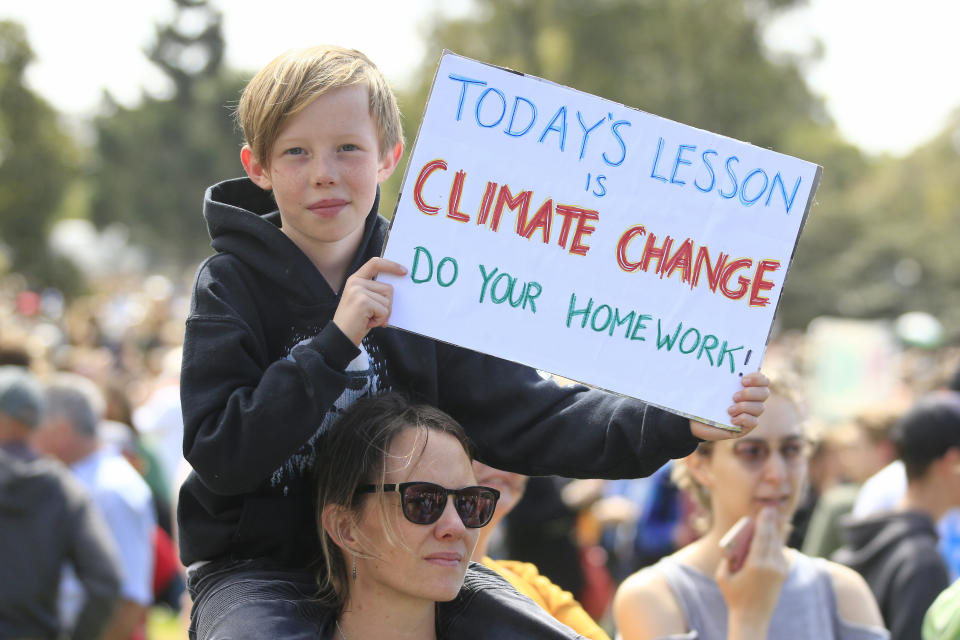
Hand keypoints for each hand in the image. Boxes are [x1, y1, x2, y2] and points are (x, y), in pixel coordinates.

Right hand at [333, 257, 406, 345]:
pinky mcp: (363, 302)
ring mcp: (358, 291)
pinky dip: (380, 320)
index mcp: (355, 280)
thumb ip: (375, 292)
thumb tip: (395, 289)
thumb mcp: (364, 301)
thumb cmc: (355, 322)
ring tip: (369, 319)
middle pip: (388, 288)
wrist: (340, 337)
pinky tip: (368, 323)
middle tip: (374, 316)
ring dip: (383, 314)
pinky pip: (385, 310)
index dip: (391, 265)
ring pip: (388, 301)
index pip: (375, 263)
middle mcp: (355, 282)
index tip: (404, 271)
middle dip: (387, 306)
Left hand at [690, 371, 769, 440]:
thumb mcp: (709, 386)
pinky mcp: (745, 427)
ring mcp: (749, 414)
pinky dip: (744, 419)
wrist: (694, 421)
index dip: (757, 379)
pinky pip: (754, 422)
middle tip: (734, 396)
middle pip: (765, 393)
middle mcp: (751, 400)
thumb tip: (719, 362)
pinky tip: (732, 420)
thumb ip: (717, 376)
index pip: (763, 380)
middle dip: (750, 393)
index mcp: (746, 387)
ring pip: (760, 408)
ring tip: (729, 410)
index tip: (742, 380)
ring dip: (744, 407)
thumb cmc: (704, 400)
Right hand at [716, 507, 787, 637]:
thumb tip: (733, 543)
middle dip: (771, 523)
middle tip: (769, 509)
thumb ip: (727, 557)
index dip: (764, 521)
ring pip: (778, 545)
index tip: (765, 509)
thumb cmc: (733, 596)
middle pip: (773, 537)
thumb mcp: (722, 575)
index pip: (763, 536)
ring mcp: (780, 570)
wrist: (753, 617)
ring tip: (770, 520)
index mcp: (757, 564)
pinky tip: (772, 536)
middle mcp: (772, 565)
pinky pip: (779, 553)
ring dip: (773, 533)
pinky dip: (774, 543)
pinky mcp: (783, 573)